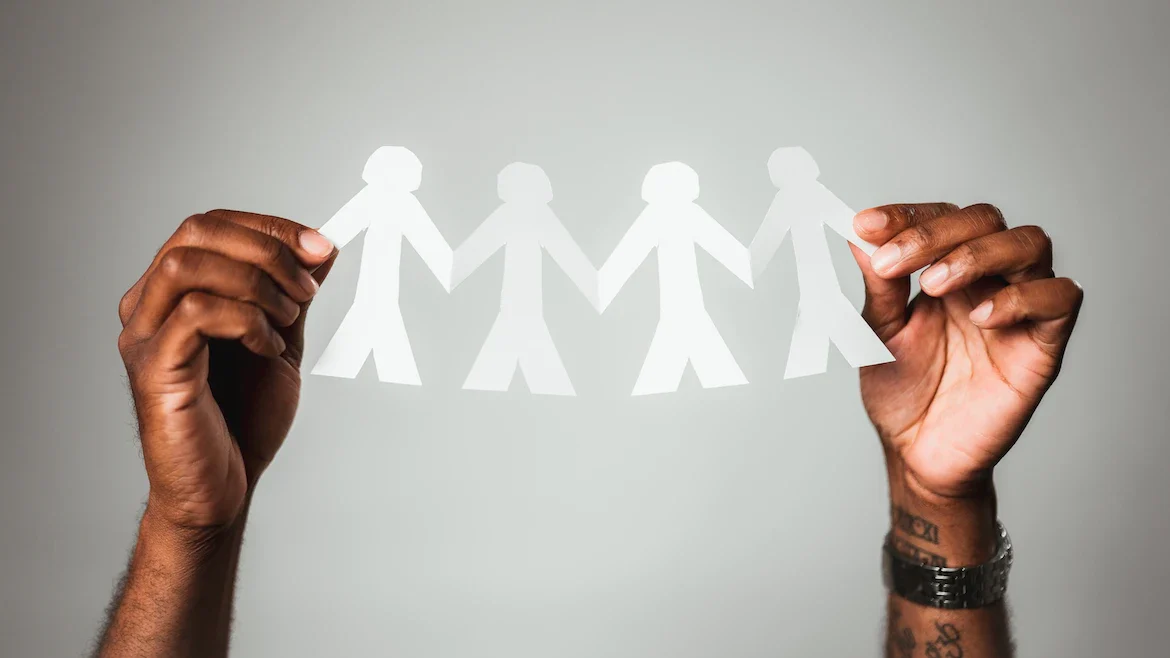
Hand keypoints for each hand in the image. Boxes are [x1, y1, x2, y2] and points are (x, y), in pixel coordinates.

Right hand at [117, 210, 335, 530]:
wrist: (224, 490)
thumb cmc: (242, 419)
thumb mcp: (281, 340)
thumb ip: (293, 294)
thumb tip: (323, 247)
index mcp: (174, 293)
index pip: (210, 225)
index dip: (269, 227)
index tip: (320, 248)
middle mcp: (148, 306)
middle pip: (195, 233)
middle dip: (265, 247)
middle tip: (308, 287)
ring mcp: (144, 336)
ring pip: (188, 265)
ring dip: (255, 281)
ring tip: (287, 320)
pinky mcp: (153, 369)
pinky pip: (195, 313)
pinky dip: (245, 320)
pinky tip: (269, 348)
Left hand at [850, 203, 1082, 501]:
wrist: (917, 453)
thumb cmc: (901, 392)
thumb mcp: (878, 333)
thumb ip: (878, 286)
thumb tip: (861, 236)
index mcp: (946, 269)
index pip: (940, 219)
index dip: (906, 215)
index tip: (866, 224)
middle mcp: (987, 280)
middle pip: (986, 221)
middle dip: (936, 233)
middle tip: (893, 261)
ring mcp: (1019, 309)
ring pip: (1030, 244)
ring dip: (979, 254)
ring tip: (935, 286)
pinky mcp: (1043, 345)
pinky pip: (1060, 300)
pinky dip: (1023, 298)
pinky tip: (981, 317)